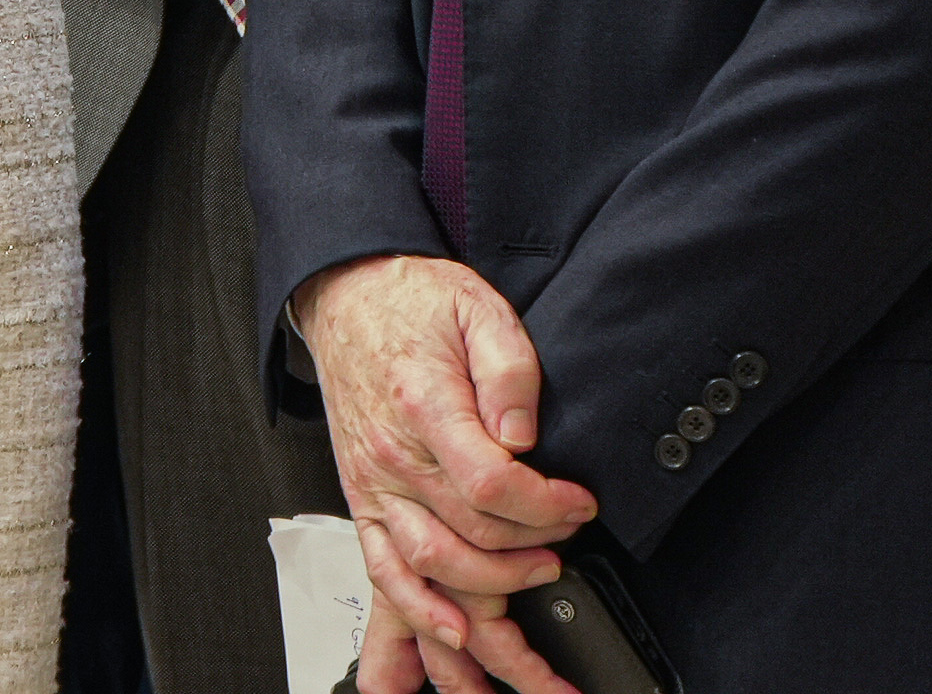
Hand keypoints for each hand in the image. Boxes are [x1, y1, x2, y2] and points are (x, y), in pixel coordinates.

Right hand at [295, 254, 594, 693]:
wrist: (350, 297)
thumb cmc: (414, 304)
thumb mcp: (479, 309)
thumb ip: (510, 368)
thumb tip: (525, 433)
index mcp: (424, 405)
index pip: (490, 481)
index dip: (547, 504)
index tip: (580, 503)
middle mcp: (394, 454)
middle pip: (471, 531)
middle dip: (535, 546)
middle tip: (569, 536)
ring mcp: (375, 484)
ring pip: (431, 564)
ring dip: (489, 591)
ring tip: (535, 583)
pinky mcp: (366, 501)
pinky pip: (384, 571)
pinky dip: (416, 612)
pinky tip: (452, 633)